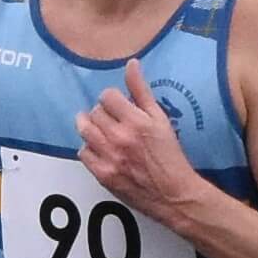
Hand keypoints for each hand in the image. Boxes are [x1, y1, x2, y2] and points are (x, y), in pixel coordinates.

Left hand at [75, 58, 202, 226]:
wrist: (173, 194)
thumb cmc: (170, 156)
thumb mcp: (160, 119)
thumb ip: (142, 91)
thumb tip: (131, 64)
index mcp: (136, 121)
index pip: (107, 96)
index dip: (111, 99)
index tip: (117, 105)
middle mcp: (120, 137)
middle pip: (94, 112)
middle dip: (102, 113)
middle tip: (111, 120)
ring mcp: (109, 157)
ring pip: (85, 130)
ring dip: (90, 127)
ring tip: (99, 130)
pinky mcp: (103, 175)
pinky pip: (83, 153)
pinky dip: (88, 148)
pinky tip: (99, 149)